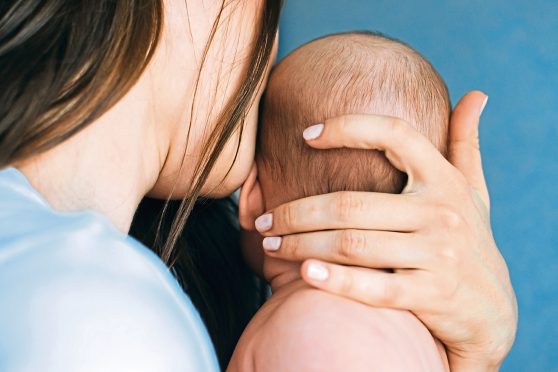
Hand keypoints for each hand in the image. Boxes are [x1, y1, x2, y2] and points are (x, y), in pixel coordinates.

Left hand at [254, 91, 517, 370]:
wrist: (492, 310)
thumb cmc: (470, 240)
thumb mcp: (474, 190)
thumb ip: (466, 142)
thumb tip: (477, 94)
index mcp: (444, 179)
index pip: (394, 134)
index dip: (349, 128)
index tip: (305, 134)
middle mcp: (441, 211)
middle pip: (350, 204)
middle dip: (296, 213)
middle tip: (264, 221)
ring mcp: (437, 254)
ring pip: (352, 244)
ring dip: (301, 244)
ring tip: (269, 245)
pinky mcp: (431, 294)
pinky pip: (373, 286)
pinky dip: (335, 280)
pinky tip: (303, 274)